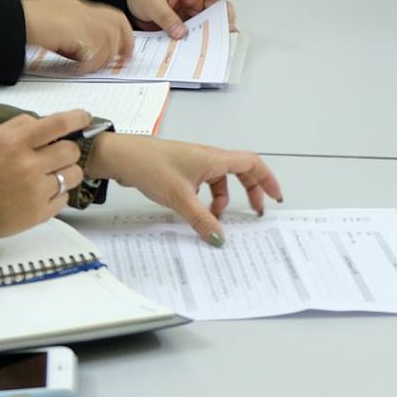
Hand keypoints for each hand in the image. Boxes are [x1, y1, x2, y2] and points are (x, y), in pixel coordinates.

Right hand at [0, 110, 91, 237]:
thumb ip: (21, 126)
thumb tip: (48, 122)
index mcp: (15, 142)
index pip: (58, 124)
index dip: (77, 118)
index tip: (84, 118)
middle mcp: (29, 165)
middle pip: (71, 151)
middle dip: (67, 151)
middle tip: (56, 156)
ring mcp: (36, 191)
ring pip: (73, 175)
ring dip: (67, 173)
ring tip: (51, 176)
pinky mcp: (40, 213)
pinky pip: (64, 198)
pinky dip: (56, 194)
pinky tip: (41, 193)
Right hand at [21, 0, 133, 70]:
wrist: (7, 18)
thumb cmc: (20, 24)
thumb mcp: (50, 28)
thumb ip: (68, 38)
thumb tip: (82, 55)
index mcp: (74, 5)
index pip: (108, 15)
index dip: (119, 31)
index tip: (121, 48)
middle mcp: (80, 8)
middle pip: (117, 21)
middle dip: (125, 41)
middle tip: (124, 60)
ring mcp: (78, 18)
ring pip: (109, 36)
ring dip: (107, 55)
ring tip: (98, 67)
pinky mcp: (73, 30)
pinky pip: (95, 48)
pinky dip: (93, 61)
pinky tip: (83, 69)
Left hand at [90, 134, 284, 244]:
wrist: (122, 157)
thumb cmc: (151, 166)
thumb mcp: (180, 198)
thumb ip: (202, 220)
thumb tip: (219, 239)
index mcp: (214, 159)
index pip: (252, 164)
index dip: (267, 179)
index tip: (275, 197)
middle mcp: (208, 158)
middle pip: (239, 173)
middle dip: (249, 193)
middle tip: (253, 213)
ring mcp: (195, 164)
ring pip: (219, 182)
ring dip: (221, 201)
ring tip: (213, 220)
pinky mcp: (182, 171)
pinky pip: (204, 186)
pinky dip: (205, 200)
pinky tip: (196, 213)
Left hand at [127, 0, 246, 36]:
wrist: (130, 2)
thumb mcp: (151, 2)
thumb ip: (165, 17)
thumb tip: (180, 33)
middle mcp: (194, 0)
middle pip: (217, 9)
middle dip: (224, 19)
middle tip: (227, 30)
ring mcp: (191, 14)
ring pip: (209, 24)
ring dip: (213, 34)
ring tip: (217, 45)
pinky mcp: (186, 27)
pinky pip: (197, 35)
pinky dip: (200, 42)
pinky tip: (202, 50)